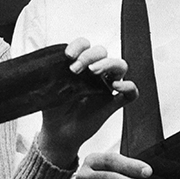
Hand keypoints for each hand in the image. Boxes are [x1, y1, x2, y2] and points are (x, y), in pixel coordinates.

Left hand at [38, 38, 137, 167]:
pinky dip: (128, 87)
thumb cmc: (54, 109)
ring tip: (94, 72)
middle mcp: (95, 73)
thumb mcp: (49, 88)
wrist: (57, 133)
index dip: (79, 45)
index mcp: (80, 65)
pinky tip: (116, 87)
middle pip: (102, 52)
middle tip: (75, 69)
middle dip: (89, 56)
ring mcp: (106, 87)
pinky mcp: (114, 103)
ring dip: (108, 64)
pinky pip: (131, 93)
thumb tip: (48, 63)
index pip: (85, 45)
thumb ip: (51, 74)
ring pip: (120, 66)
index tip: (68, 55)